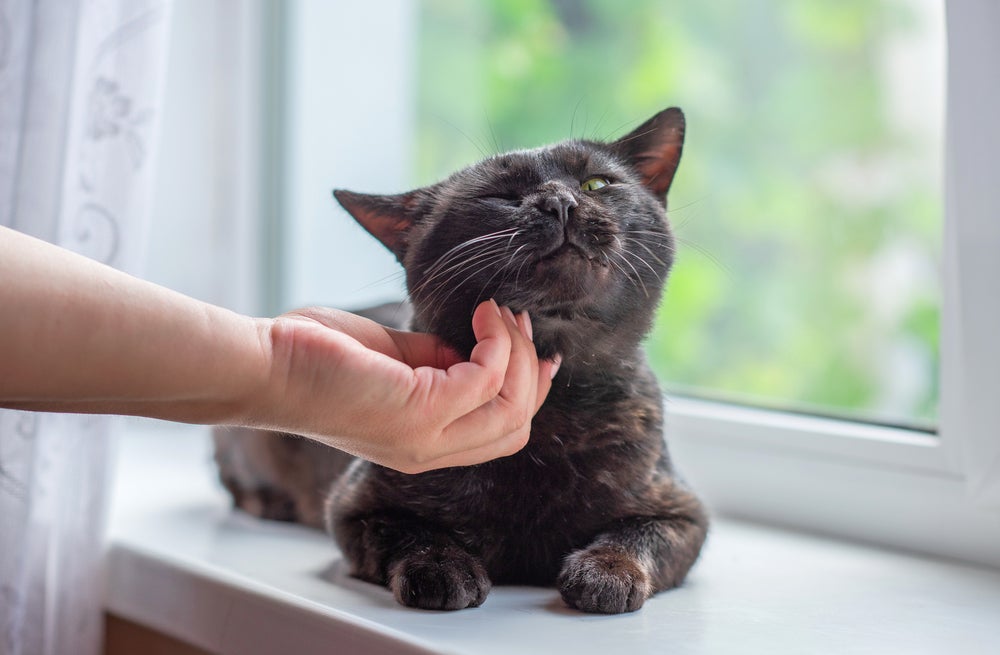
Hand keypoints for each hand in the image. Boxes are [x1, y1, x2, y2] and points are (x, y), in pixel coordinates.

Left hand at [245, 300, 559, 472]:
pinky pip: (486, 377)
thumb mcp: (395, 360)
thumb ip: (438, 361)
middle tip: (516, 321)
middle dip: (531, 371)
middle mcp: (431, 452)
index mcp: (425, 444)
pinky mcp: (419, 412)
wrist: (266, 368)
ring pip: (511, 406)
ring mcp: (427, 438)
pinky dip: (495, 340)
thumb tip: (477, 345)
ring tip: (498, 312)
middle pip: (517, 426)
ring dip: (516, 350)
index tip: (543, 351)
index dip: (532, 393)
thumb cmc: (318, 357)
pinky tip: (480, 313)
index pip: (502, 433)